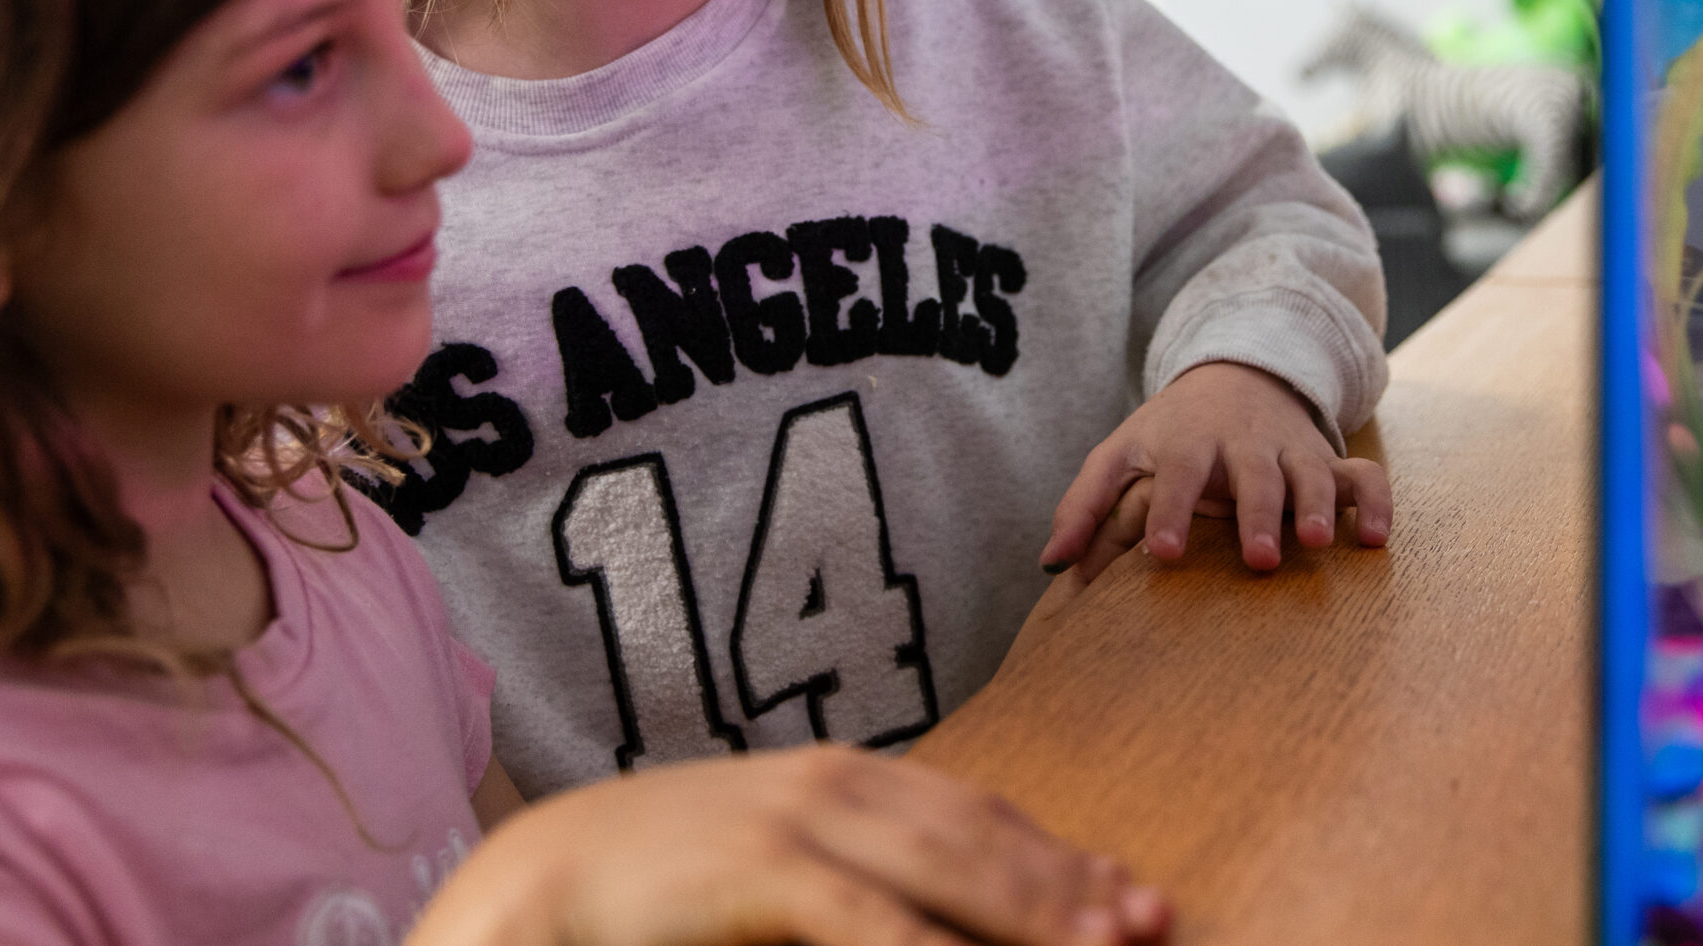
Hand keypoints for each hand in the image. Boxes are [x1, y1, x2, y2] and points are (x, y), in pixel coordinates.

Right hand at [408, 745, 1171, 945]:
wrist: (548, 872)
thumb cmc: (663, 880)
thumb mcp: (774, 865)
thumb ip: (852, 881)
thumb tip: (933, 922)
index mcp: (844, 779)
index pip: (980, 811)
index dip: (1062, 851)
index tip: (1132, 893)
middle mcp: (838, 784)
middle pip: (986, 834)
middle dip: (1075, 880)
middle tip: (1154, 923)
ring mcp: (803, 820)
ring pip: (950, 867)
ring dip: (1036, 910)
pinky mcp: (765, 869)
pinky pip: (870, 918)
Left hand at [1042, 361, 1391, 575]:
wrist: (1235, 374)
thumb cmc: (1167, 433)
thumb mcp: (1119, 455)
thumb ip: (1084, 506)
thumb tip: (1051, 564)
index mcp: (1188, 443)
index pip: (1177, 475)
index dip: (1171, 513)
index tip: (1163, 554)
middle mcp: (1243, 444)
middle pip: (1253, 477)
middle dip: (1256, 515)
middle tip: (1258, 559)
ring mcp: (1290, 451)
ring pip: (1310, 474)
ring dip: (1317, 506)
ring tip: (1316, 543)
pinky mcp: (1326, 461)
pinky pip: (1363, 477)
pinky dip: (1377, 503)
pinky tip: (1378, 540)